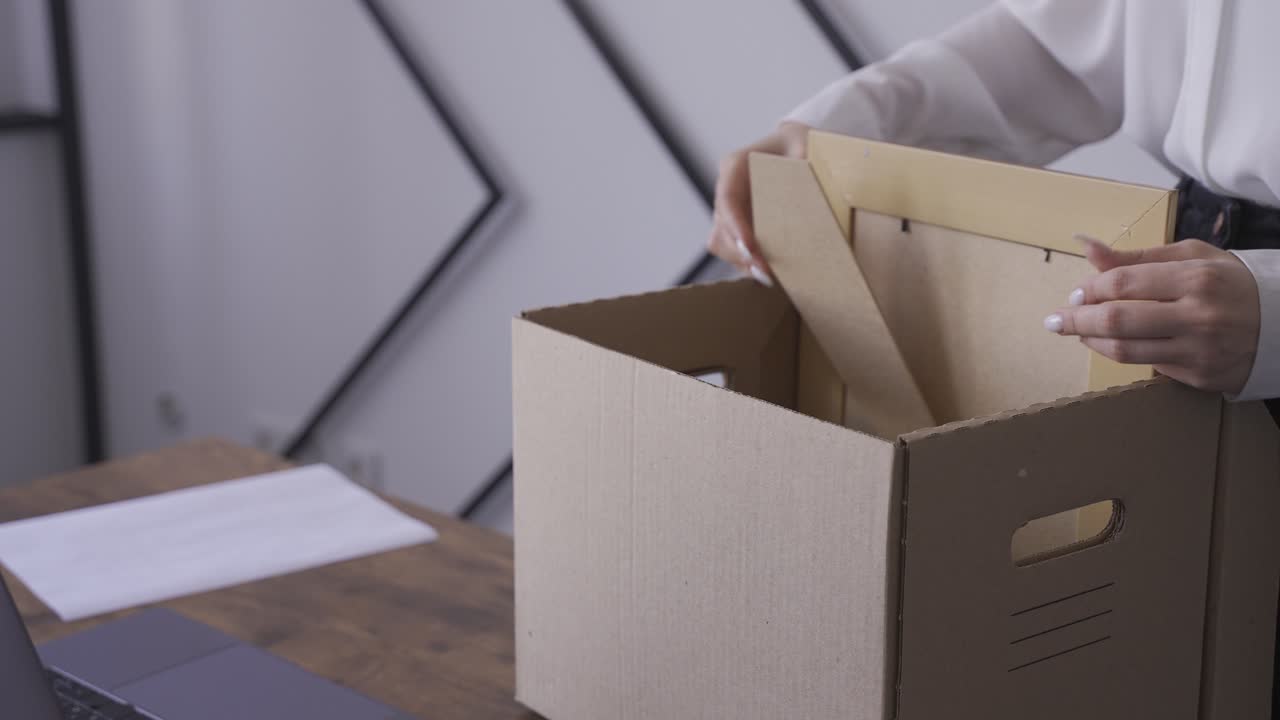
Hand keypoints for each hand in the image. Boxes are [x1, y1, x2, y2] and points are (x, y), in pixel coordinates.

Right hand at [708, 122, 809, 285]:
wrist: (796, 148)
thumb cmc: (799, 144)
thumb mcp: (805, 145)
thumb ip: (804, 163)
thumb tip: (810, 187)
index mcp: (735, 166)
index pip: (727, 198)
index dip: (735, 226)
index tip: (751, 248)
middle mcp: (726, 189)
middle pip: (721, 227)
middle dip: (740, 252)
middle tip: (766, 271)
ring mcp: (729, 210)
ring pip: (722, 243)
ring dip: (742, 262)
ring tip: (768, 277)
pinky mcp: (738, 226)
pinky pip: (733, 250)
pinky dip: (748, 263)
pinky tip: (770, 273)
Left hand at [1045, 237, 1260, 393]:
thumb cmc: (1231, 284)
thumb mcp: (1191, 258)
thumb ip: (1137, 258)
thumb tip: (1086, 246)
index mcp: (1196, 278)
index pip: (1123, 283)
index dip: (1090, 289)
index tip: (1075, 293)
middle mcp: (1198, 315)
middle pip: (1116, 320)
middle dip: (1076, 320)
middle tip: (1054, 320)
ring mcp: (1198, 350)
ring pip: (1125, 350)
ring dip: (1091, 341)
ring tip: (1076, 332)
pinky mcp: (1198, 376)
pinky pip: (1147, 367)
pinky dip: (1121, 353)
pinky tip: (1109, 344)